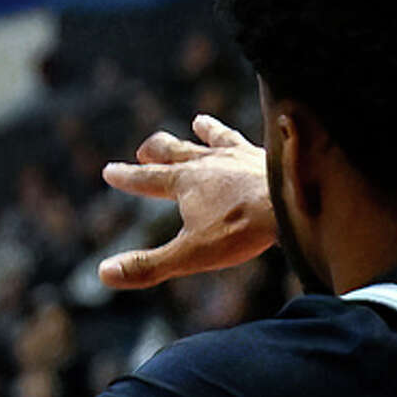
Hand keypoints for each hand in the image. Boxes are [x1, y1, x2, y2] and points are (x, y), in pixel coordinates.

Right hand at [99, 115, 275, 289]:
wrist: (292, 202)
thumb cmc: (241, 229)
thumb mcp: (189, 254)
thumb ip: (147, 266)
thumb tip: (103, 274)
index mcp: (186, 182)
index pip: (147, 178)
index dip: (127, 177)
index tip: (110, 170)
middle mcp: (211, 161)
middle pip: (177, 151)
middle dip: (157, 151)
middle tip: (145, 148)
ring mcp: (243, 156)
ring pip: (218, 138)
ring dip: (206, 132)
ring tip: (200, 122)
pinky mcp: (271, 157)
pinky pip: (257, 142)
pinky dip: (253, 139)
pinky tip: (264, 131)